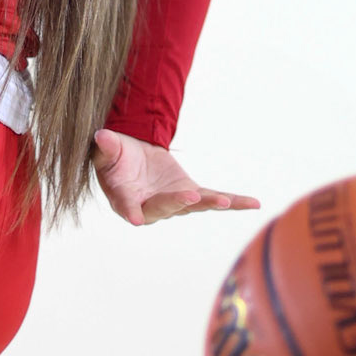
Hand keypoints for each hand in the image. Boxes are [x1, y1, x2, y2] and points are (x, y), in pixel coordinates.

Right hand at [91, 127, 259, 227]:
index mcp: (124, 198)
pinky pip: (213, 199)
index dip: (131, 210)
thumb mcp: (107, 150)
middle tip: (191, 198)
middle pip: (164, 207)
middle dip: (177, 203)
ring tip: (226, 202)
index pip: (127, 205)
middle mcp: (150, 207)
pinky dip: (233, 202)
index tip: (136, 218)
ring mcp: (174, 203)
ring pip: (193, 206)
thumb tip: (102, 137)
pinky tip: (253, 203)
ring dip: (209, 204)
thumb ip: (106, 147)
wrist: (133, 156)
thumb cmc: (115, 156)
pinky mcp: (192, 196)